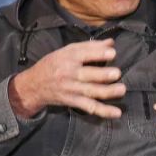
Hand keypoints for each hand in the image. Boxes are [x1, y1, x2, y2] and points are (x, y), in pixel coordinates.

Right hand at [8, 39, 124, 118]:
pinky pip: (90, 107)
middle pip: (88, 74)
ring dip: (107, 92)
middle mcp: (70, 73)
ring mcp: (72, 89)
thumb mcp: (67, 51)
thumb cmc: (54, 64)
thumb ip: (90, 46)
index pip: (83, 54)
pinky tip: (117, 113)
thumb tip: (111, 42)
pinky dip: (104, 111)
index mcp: (68, 57)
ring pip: (91, 91)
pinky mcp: (73, 101)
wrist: (33, 85)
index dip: (98, 54)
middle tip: (117, 73)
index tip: (113, 53)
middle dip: (103, 75)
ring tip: (121, 89)